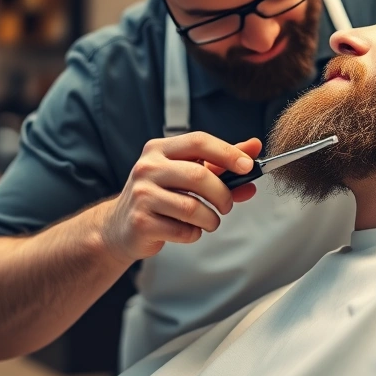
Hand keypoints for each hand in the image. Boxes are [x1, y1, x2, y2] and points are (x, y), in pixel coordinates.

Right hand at [96, 133, 261, 261]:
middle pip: (199, 176)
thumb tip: (254, 148)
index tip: (248, 166)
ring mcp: (141, 195)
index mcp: (159, 149)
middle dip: (223, 194)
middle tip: (227, 205)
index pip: (198, 142)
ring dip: (211, 219)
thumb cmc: (160, 196)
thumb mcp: (186, 173)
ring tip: (209, 222)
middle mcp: (147, 167)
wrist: (121, 226)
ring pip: (193, 207)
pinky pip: (183, 230)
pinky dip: (194, 233)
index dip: (227, 153)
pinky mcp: (141, 222)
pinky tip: (188, 230)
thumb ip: (220, 162)